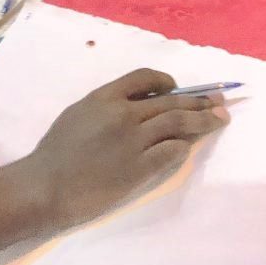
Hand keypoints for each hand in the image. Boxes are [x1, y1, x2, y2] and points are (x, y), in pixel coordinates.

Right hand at [13, 69, 227, 229]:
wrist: (45, 187)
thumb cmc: (55, 154)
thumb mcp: (79, 114)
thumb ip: (108, 106)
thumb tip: (139, 105)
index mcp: (105, 97)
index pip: (145, 77)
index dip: (167, 81)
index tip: (179, 88)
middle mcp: (123, 113)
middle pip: (171, 101)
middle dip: (199, 100)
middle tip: (219, 101)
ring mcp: (133, 141)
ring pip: (178, 123)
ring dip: (203, 120)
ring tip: (220, 119)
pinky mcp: (139, 168)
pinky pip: (171, 152)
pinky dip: (185, 146)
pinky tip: (192, 146)